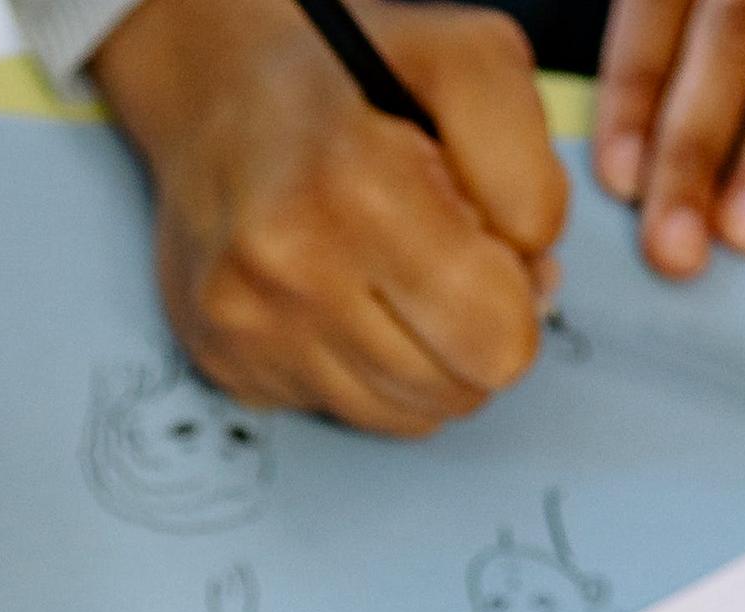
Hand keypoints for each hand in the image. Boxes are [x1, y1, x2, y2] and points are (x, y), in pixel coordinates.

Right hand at [91, 0, 567, 436]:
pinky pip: (347, 413)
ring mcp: (249, 328)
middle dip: (477, 332)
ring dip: (425, 356)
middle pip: (459, 392)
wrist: (209, 84)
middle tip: (449, 260)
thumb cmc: (350, 69)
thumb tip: (534, 288)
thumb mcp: (471, 62)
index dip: (519, 295)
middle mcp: (288, 270)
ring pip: (407, 417)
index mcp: (356, 189)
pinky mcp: (227, 364)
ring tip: (397, 276)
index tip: (489, 243)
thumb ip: (530, 173)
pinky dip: (366, 367)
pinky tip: (345, 296)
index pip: (498, 340)